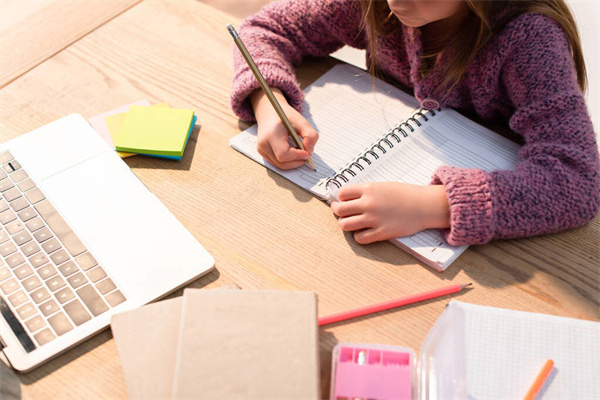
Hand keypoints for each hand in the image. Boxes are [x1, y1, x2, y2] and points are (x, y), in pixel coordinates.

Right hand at [251, 89, 317, 168]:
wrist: (269, 112)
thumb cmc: (285, 116)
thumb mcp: (301, 120)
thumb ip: (310, 135)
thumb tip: (309, 152)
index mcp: (271, 134)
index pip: (283, 154)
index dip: (297, 156)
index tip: (307, 153)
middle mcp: (263, 144)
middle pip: (282, 163)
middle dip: (297, 161)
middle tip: (307, 154)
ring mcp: (261, 150)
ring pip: (280, 165)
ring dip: (293, 162)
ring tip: (300, 152)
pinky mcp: (263, 153)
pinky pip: (277, 163)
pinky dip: (288, 161)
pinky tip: (293, 152)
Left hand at [330, 182, 449, 243]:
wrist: (424, 205)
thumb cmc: (406, 195)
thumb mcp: (384, 186)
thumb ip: (367, 191)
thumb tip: (350, 199)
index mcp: (369, 189)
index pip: (342, 193)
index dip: (341, 197)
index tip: (343, 200)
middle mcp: (369, 203)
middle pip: (340, 209)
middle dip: (337, 211)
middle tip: (340, 212)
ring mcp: (374, 219)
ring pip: (345, 225)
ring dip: (345, 224)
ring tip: (350, 222)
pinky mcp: (381, 232)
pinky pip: (359, 238)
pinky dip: (358, 236)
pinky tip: (363, 232)